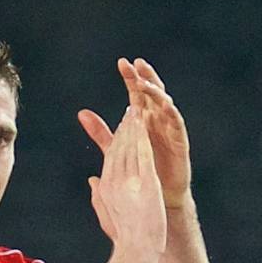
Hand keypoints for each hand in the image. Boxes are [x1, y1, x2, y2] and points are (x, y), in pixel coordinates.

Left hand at [78, 58, 192, 208]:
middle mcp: (157, 121)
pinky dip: (171, 113)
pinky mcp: (180, 143)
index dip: (131, 78)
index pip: (137, 94)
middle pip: (152, 92)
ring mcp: (170, 130)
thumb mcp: (116, 149)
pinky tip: (164, 104)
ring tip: (144, 83)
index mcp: (143, 120)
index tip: (122, 63)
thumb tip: (82, 113)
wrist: (158, 199)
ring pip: (165, 104)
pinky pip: (177, 124)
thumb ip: (100, 132)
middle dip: (144, 77)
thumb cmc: (140, 173)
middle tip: (135, 64)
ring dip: (156, 92)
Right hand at [87, 108, 166, 261]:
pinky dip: (142, 135)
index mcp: (106, 186)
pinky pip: (142, 153)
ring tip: (136, 109)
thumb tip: (92, 180)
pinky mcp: (145, 182)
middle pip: (118, 147)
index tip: (121, 125)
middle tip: (130, 109)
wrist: (136, 251)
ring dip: (133, 125)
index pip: (111, 156)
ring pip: (129, 145)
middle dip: (124, 126)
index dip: (117, 138)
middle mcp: (115, 180)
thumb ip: (98, 195)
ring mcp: (129, 181)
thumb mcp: (107, 215)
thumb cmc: (124, 239)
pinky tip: (144, 122)